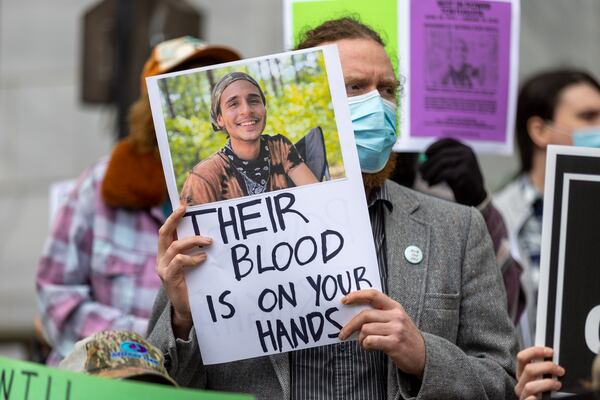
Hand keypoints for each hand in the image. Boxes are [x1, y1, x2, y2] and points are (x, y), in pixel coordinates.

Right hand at [156, 206, 212, 338]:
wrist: (188, 310)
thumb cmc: (194, 284)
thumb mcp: (194, 263)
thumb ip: (196, 250)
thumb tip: (210, 234)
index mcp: (167, 253)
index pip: (166, 231)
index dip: (173, 217)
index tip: (183, 205)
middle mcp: (162, 259)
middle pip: (164, 234)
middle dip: (173, 219)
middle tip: (185, 209)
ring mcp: (164, 269)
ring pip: (174, 246)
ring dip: (192, 241)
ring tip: (208, 242)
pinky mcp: (169, 278)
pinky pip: (178, 261)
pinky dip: (192, 258)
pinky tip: (203, 259)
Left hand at [338, 289, 424, 376]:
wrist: (424, 356)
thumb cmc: (405, 337)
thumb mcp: (396, 320)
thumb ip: (380, 315)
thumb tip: (354, 316)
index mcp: (395, 307)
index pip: (373, 295)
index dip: (357, 296)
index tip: (344, 300)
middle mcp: (396, 315)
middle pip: (365, 315)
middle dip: (350, 325)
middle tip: (343, 334)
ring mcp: (396, 329)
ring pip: (366, 329)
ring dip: (361, 339)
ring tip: (366, 343)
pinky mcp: (394, 343)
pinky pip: (370, 341)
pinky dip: (366, 346)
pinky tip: (371, 348)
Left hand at [419, 138, 486, 206]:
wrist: (474, 196)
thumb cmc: (460, 181)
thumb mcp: (451, 168)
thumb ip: (441, 161)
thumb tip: (422, 159)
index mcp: (465, 148)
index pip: (448, 141)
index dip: (435, 145)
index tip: (425, 153)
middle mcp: (467, 152)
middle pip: (442, 153)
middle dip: (428, 163)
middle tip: (420, 171)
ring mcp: (467, 161)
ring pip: (442, 162)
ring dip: (429, 171)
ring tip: (424, 179)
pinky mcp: (465, 172)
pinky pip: (444, 173)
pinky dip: (435, 179)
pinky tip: (431, 184)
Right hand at [515, 346, 564, 399]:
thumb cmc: (545, 391)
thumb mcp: (542, 378)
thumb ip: (544, 369)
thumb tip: (556, 360)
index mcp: (522, 373)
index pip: (522, 357)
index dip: (535, 351)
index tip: (551, 352)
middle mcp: (521, 383)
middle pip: (528, 369)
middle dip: (547, 367)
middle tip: (560, 370)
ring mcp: (523, 394)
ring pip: (530, 386)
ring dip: (547, 384)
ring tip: (558, 385)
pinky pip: (529, 399)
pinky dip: (534, 398)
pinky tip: (542, 397)